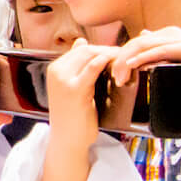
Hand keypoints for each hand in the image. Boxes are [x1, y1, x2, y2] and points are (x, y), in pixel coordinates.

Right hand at [45, 38, 118, 155]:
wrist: (67, 139)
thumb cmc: (72, 115)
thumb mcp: (70, 86)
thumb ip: (75, 65)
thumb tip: (81, 41)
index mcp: (54, 69)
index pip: (80, 49)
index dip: (101, 49)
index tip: (117, 54)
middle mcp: (56, 71)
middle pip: (86, 50)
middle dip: (108, 50)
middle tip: (126, 56)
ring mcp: (64, 80)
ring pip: (90, 55)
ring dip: (111, 54)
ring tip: (125, 61)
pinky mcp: (75, 89)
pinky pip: (93, 68)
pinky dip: (107, 62)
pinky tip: (118, 65)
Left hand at [109, 26, 180, 89]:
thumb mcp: (173, 63)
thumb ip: (159, 50)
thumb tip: (144, 34)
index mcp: (166, 36)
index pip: (136, 43)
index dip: (121, 57)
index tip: (114, 75)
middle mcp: (172, 33)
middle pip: (137, 43)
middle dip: (121, 60)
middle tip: (115, 78)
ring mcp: (180, 38)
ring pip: (145, 45)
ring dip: (128, 60)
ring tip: (120, 75)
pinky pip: (161, 50)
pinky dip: (145, 57)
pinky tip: (133, 64)